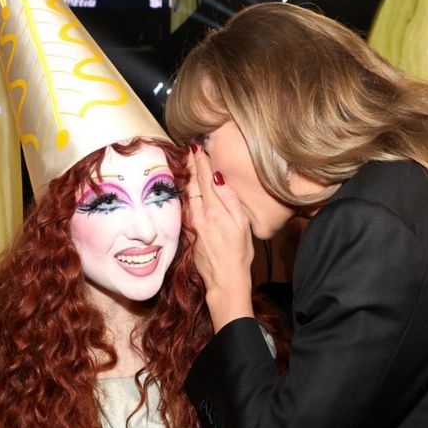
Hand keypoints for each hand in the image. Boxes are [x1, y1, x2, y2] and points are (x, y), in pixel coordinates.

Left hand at [187, 147, 254, 330]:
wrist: (224, 280)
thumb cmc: (239, 254)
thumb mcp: (242, 225)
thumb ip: (230, 200)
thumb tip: (219, 179)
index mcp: (214, 210)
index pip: (206, 179)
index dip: (202, 162)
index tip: (198, 147)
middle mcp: (199, 215)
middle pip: (193, 184)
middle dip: (192, 165)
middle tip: (189, 149)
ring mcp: (192, 224)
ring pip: (187, 194)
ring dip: (187, 177)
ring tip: (186, 163)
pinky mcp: (189, 232)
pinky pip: (186, 207)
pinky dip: (185, 193)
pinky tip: (185, 188)